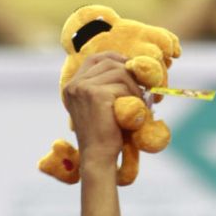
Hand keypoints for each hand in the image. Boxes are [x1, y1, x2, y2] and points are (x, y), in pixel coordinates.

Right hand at [62, 51, 143, 170]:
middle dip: (130, 74)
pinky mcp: (96, 94)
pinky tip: (135, 112)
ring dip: (135, 88)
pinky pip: (123, 86)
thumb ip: (110, 88)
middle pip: (109, 63)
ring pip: (119, 73)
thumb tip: (133, 68)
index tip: (132, 68)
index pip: (95, 59)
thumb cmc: (106, 136)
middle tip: (143, 90)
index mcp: (72, 87)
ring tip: (140, 105)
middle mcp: (74, 85)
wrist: (99, 157)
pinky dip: (134, 97)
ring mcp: (83, 88)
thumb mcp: (104, 107)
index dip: (116, 59)